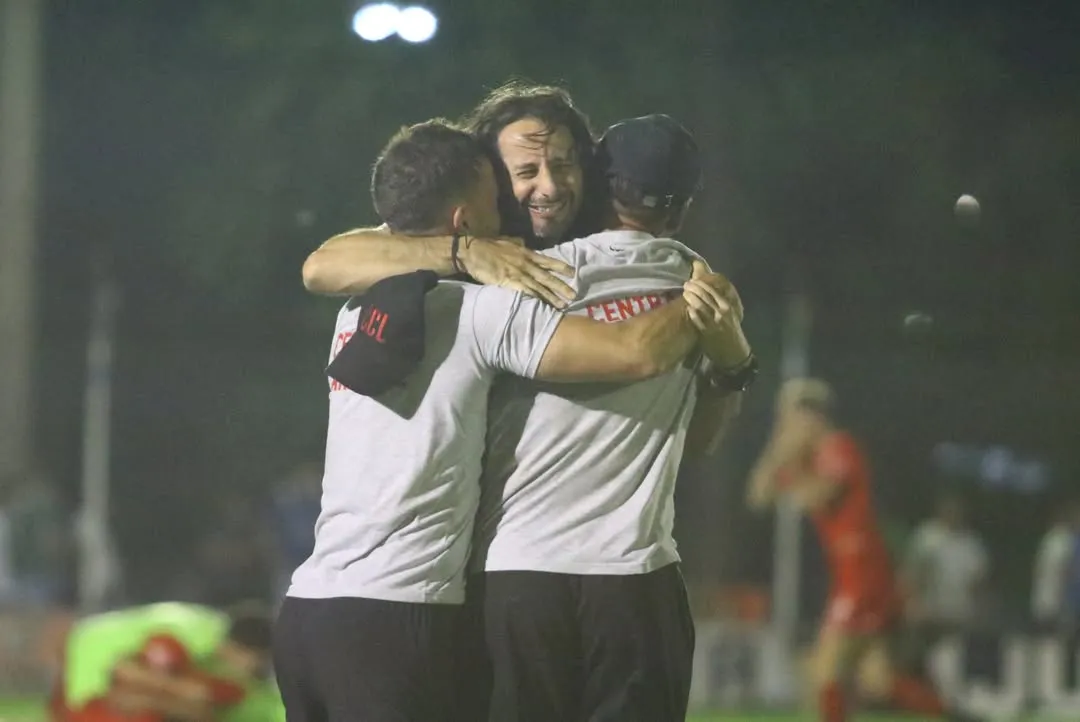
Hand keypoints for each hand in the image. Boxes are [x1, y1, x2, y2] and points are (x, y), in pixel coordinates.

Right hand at [458, 237, 575, 307]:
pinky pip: (526, 292)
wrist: (472, 251)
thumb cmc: (487, 246)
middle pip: (547, 277)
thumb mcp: (506, 241)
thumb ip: (517, 243)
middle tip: (574, 295)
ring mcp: (518, 273)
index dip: (561, 267)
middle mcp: (526, 264)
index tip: (573, 272)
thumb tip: (523, 243)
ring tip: (562, 305)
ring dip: (551, 297)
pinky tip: (543, 306)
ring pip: (539, 287)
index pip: (547, 261)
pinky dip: (535, 299)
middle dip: (561, 286)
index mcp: (526, 253)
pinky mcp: (509, 282)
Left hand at [683, 261, 751, 367]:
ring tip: (684, 293)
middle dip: (693, 288)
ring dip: (690, 298)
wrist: (734, 352)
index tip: (693, 279)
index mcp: (728, 306)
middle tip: (686, 285)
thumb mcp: (730, 314)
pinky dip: (691, 312)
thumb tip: (709, 290)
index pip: (713, 290)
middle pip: (704, 296)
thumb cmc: (730, 331)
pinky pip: (697, 319)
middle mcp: (721, 312)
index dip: (701, 283)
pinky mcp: (707, 332)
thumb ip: (720, 302)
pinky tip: (687, 308)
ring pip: (700, 305)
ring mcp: (714, 322)